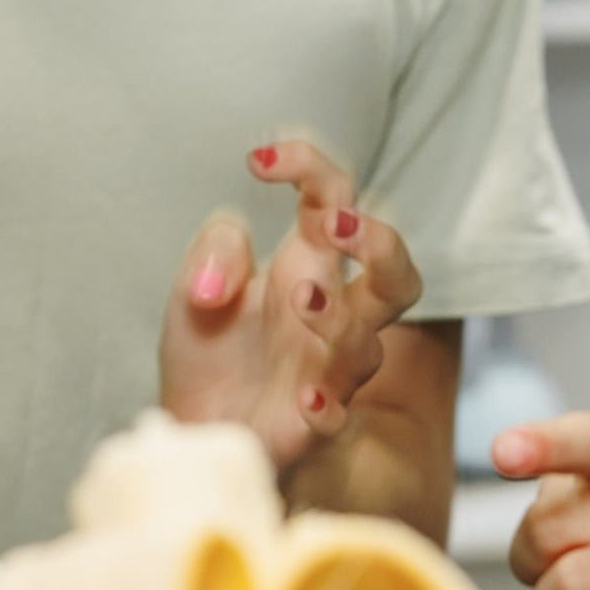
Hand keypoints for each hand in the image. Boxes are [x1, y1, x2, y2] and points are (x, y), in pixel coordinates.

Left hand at [161, 140, 422, 474]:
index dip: (310, 165)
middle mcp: (330, 315)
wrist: (191, 428)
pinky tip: (304, 398)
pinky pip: (339, 417)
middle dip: (381, 243)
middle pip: (398, 276)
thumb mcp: (194, 283)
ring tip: (300, 300)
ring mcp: (326, 371)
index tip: (257, 162)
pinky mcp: (311, 423)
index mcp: (305, 265)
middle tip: (334, 226)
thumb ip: (216, 250)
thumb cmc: (209, 354)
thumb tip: (241, 257)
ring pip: (370, 345)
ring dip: (340, 317)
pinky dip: (328, 406)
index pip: (335, 198)